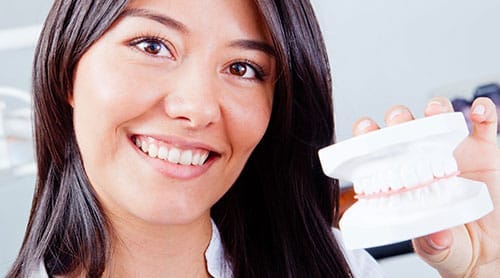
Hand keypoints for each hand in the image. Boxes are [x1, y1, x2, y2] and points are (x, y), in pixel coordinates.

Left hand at [352, 97, 499, 276]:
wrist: (488, 250)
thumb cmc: (450, 245)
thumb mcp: (438, 250)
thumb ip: (433, 245)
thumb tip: (434, 237)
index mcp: (401, 177)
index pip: (377, 151)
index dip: (368, 137)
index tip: (364, 131)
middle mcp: (422, 158)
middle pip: (404, 127)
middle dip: (398, 119)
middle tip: (399, 124)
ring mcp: (453, 151)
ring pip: (438, 118)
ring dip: (434, 109)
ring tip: (434, 111)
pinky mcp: (484, 151)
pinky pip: (485, 125)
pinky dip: (483, 111)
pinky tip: (479, 110)